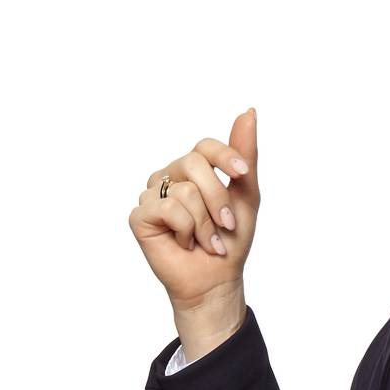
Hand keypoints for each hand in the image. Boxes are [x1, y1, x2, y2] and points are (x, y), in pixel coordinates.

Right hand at [128, 109, 259, 332]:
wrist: (217, 279)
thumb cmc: (230, 239)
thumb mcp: (246, 195)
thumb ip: (245, 155)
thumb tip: (248, 111)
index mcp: (192, 170)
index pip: (204, 146)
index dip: (225, 156)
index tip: (243, 175)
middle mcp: (169, 177)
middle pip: (194, 163)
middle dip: (219, 198)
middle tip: (226, 225)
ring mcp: (152, 195)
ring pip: (185, 191)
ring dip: (206, 224)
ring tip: (207, 241)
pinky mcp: (140, 216)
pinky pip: (169, 209)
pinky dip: (187, 230)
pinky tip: (185, 244)